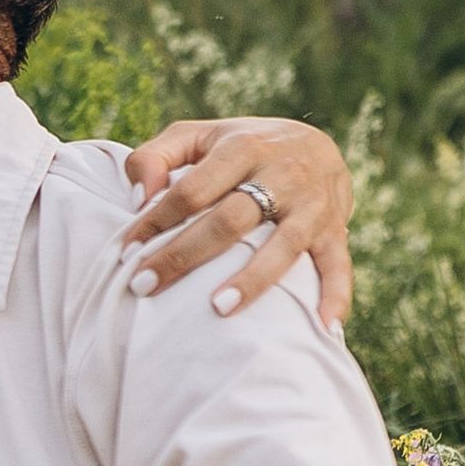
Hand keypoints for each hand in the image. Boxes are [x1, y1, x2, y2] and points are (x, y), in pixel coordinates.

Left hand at [122, 114, 354, 328]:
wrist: (316, 143)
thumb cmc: (240, 147)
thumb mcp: (196, 136)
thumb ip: (156, 156)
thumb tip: (137, 195)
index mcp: (242, 148)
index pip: (192, 190)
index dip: (156, 220)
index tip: (126, 252)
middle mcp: (281, 173)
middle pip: (230, 220)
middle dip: (184, 255)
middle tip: (144, 286)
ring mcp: (313, 204)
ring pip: (283, 245)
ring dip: (253, 279)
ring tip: (218, 309)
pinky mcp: (335, 230)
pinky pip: (338, 265)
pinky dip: (335, 295)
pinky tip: (323, 328)